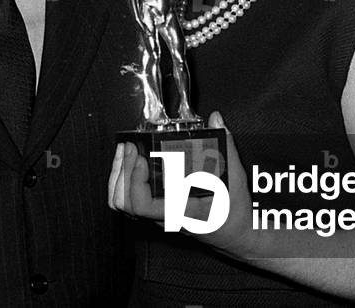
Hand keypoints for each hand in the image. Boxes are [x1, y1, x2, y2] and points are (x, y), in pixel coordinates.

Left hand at [108, 112, 257, 257]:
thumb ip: (225, 146)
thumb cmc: (233, 213)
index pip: (142, 205)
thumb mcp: (234, 177)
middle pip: (124, 203)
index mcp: (180, 211)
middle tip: (128, 149)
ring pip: (123, 204)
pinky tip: (130, 164)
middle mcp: (164, 217)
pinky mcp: (156, 212)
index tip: (141, 159)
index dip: (136, 180)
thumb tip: (217, 121)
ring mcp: (157, 216)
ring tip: (124, 153)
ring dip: (119, 177)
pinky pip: (129, 201)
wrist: (235, 233)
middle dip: (121, 172)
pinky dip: (124, 182)